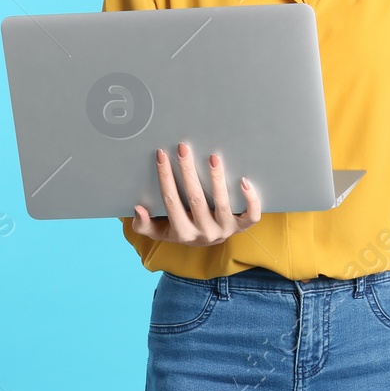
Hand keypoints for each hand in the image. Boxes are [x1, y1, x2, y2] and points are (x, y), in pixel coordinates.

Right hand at [131, 142, 261, 245]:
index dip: (165, 177)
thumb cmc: (181, 229)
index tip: (161, 154)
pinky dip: (250, 199)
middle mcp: (205, 233)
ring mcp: (225, 230)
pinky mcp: (242, 227)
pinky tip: (244, 180)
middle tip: (183, 148)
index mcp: (183, 233)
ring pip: (223, 204)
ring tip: (212, 157)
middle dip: (187, 171)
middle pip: (196, 199)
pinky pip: (251, 216)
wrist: (207, 243)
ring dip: (217, 179)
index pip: (171, 202)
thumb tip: (138, 208)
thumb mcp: (160, 231)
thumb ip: (144, 225)